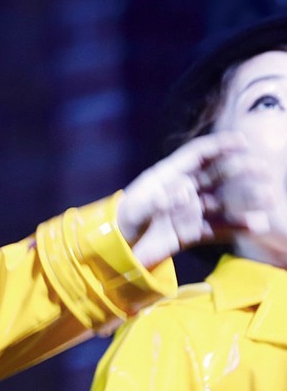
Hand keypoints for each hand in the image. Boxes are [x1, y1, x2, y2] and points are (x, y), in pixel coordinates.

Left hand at [116, 132, 269, 267]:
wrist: (120, 250)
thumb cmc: (123, 222)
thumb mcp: (135, 211)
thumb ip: (156, 203)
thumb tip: (184, 194)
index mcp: (166, 175)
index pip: (197, 154)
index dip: (219, 146)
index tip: (243, 141)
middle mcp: (183, 190)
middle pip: (216, 175)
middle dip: (240, 170)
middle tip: (265, 169)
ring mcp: (190, 210)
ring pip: (223, 201)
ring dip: (246, 198)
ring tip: (270, 197)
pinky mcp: (193, 231)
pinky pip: (219, 227)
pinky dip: (238, 226)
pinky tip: (257, 225)